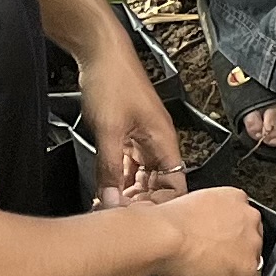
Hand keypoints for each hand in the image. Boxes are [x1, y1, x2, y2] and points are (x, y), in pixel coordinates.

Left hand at [78, 43, 188, 207]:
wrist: (99, 52)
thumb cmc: (114, 80)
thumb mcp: (109, 131)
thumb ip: (110, 169)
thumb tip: (112, 200)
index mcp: (164, 140)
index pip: (176, 184)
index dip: (163, 206)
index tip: (144, 223)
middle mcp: (157, 140)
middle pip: (158, 182)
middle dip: (142, 202)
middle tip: (121, 220)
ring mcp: (141, 137)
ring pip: (141, 174)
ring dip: (128, 191)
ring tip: (111, 208)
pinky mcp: (126, 132)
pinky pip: (127, 163)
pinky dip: (118, 177)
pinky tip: (106, 189)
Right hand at [152, 183, 267, 275]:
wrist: (162, 237)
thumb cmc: (163, 222)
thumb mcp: (190, 204)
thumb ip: (205, 215)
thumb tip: (197, 228)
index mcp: (235, 197)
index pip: (242, 219)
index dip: (231, 235)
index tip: (222, 244)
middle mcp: (249, 217)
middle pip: (251, 240)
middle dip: (237, 251)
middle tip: (218, 263)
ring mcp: (251, 244)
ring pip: (252, 263)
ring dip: (238, 272)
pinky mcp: (248, 269)